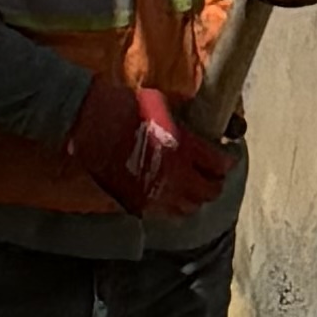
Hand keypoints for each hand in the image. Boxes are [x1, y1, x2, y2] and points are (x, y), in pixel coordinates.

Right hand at [68, 72, 239, 220]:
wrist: (89, 122)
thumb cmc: (124, 105)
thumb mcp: (161, 104)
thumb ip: (184, 119)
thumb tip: (200, 122)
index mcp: (183, 148)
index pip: (218, 164)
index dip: (227, 161)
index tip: (228, 156)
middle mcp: (175, 176)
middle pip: (209, 191)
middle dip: (215, 182)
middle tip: (215, 173)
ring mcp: (156, 194)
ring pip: (189, 208)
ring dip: (196, 197)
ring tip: (196, 186)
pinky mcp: (138, 204)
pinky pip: (166, 212)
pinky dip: (174, 205)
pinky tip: (172, 193)